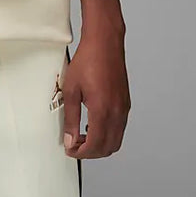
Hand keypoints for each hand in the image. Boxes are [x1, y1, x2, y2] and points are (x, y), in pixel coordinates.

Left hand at [62, 28, 129, 158]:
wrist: (105, 43)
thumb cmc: (88, 60)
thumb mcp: (71, 89)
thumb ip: (70, 117)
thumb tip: (69, 139)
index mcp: (103, 110)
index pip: (95, 145)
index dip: (81, 153)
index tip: (70, 150)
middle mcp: (117, 112)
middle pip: (108, 147)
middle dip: (91, 152)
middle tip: (75, 146)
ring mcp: (124, 108)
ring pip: (116, 140)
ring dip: (100, 144)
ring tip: (82, 137)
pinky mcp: (126, 103)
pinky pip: (119, 128)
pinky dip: (108, 134)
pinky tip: (93, 125)